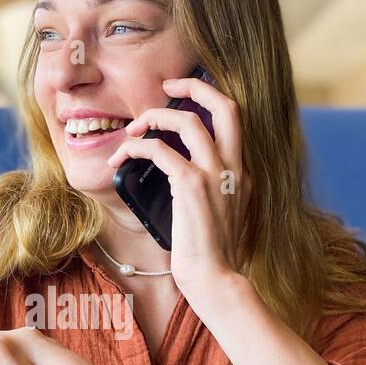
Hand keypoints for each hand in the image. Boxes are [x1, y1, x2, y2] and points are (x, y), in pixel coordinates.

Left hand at [106, 74, 250, 298]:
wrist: (215, 278)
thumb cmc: (210, 254)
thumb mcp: (218, 212)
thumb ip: (209, 187)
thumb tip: (177, 171)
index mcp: (241, 172)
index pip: (234, 118)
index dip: (208, 98)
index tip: (183, 96)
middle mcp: (233, 167)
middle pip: (224, 105)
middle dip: (193, 86)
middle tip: (166, 85)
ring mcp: (215, 174)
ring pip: (186, 121)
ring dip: (154, 117)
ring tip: (132, 129)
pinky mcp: (192, 186)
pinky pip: (159, 150)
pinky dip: (137, 148)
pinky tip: (124, 157)